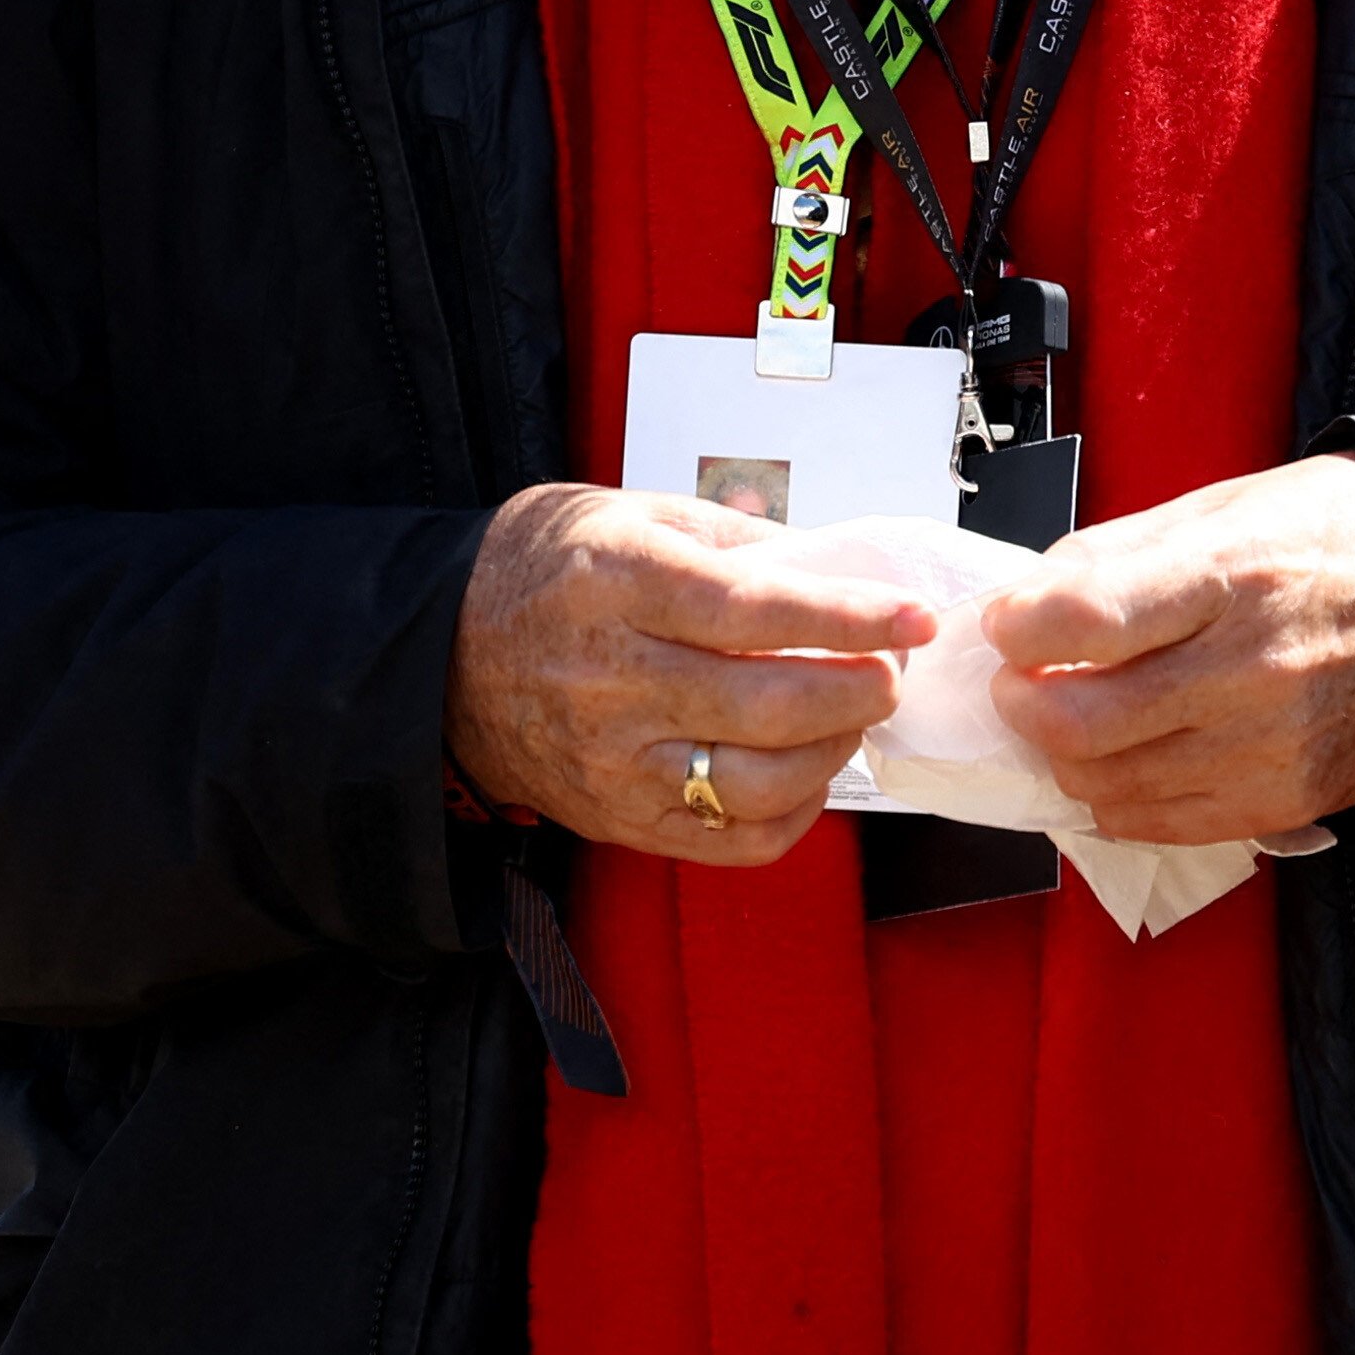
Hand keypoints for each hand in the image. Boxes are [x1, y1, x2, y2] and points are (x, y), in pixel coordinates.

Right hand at [446, 485, 935, 864]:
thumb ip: (734, 540)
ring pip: (757, 781)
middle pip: (768, 703)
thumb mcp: (628, 513)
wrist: (443, 653)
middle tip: (887, 670)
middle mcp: (611, 677)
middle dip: (857, 689)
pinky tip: (807, 774)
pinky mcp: (618, 817)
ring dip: (832, 751)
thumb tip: (836, 569)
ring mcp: (613, 759)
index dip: (848, 616)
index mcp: (616, 583)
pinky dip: (792, 816)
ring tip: (849, 716)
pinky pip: (729, 841)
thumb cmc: (545, 570)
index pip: (755, 609)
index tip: (911, 616)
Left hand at [981, 453, 1354, 846]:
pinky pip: (1161, 824)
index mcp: (1232, 573)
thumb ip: (1118, 553)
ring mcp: (1272, 747)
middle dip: (1020, 702)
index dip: (1017, 627)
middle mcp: (1253, 668)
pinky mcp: (1288, 800)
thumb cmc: (1330, 539)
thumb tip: (1027, 601)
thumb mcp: (1224, 505)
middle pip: (1082, 720)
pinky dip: (1114, 798)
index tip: (1004, 622)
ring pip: (1108, 785)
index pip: (1087, 618)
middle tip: (1019, 678)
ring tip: (1068, 714)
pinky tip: (1117, 759)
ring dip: (1061, 755)